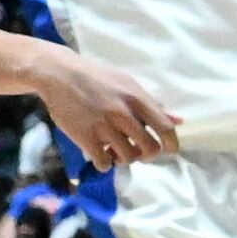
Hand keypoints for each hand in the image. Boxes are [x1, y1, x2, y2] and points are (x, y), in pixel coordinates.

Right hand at [25, 50, 181, 168]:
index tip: (166, 150)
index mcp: (137, 98)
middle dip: (146, 154)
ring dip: (124, 159)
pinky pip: (104, 163)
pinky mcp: (85, 137)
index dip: (171, 145)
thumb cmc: (96, 77)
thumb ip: (151, 104)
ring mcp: (104, 126)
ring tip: (115, 151)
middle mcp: (123, 113)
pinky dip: (104, 164)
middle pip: (150, 149)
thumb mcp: (127, 84)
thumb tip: (178, 121)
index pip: (166, 129)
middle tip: (136, 150)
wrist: (58, 73)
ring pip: (128, 157)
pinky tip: (100, 154)